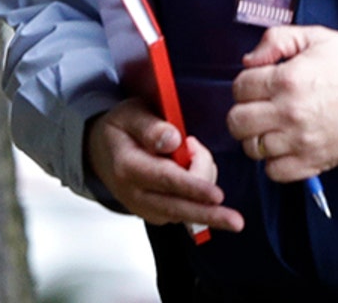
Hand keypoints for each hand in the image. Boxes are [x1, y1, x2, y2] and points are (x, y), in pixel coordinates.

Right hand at [86, 99, 242, 231]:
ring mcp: (146, 208)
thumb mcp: (130, 115)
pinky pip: (186, 210)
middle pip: (178, 208)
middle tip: (236, 222)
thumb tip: (173, 140)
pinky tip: (193, 171)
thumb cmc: (120, 129)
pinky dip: (199, 193)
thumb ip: (150, 126)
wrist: (100, 152)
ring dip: (204, 186)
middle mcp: (135, 194)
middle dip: (210, 215)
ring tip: (193, 150)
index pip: (165, 179)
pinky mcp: (156, 215)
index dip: (193, 187)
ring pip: (187, 208)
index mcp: (127, 166)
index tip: (216, 196)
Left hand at [226, 25, 337, 182]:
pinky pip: (274, 172)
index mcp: (286, 80)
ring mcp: (300, 141)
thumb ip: (276, 40)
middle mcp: (289, 113)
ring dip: (256, 137)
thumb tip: (249, 61)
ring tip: (271, 127)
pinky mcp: (313, 162)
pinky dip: (273, 162)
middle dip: (243, 111)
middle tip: (258, 107)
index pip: (239, 87)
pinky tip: (284, 146)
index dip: (245, 84)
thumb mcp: (314, 37)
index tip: (258, 85)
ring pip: (251, 148)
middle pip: (237, 121)